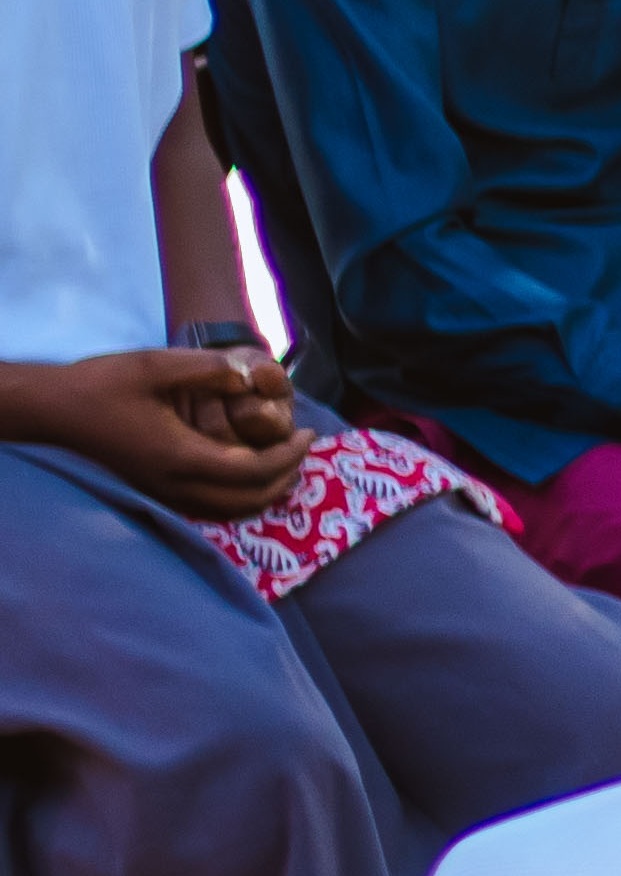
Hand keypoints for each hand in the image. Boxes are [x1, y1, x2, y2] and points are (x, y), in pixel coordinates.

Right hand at [0, 345, 304, 520]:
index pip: (252, 471)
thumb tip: (252, 375)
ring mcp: (162, 493)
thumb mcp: (158, 364)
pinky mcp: (155, 491)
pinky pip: (209, 507)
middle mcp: (174, 484)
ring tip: (286, 460)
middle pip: (247, 501)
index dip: (289, 456)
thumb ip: (209, 369)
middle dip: (285, 477)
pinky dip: (240, 495)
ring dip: (265, 491)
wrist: (56, 410)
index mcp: (180, 456)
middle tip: (304, 447)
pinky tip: (250, 468)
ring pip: (228, 510)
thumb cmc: (105, 384)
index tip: (309, 433)